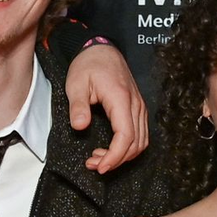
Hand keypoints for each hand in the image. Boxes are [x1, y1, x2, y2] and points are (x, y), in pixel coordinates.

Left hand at [63, 44, 148, 172]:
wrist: (101, 49)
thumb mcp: (76, 84)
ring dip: (122, 156)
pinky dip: (127, 147)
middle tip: (93, 164)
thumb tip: (80, 126)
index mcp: (121, 99)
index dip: (114, 156)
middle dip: (116, 160)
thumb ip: (78, 107)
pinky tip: (109, 149)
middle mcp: (135, 104)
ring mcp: (139, 107)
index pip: (125, 136)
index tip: (100, 167)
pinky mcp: (137, 109)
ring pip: (140, 142)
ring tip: (99, 159)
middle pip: (135, 143)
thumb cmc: (89, 65)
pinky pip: (139, 134)